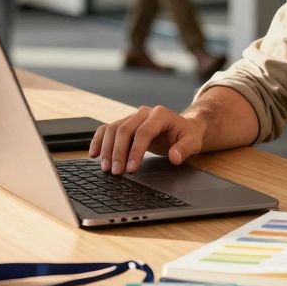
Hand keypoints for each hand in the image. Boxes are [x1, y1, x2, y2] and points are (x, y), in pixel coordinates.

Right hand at [88, 105, 205, 173]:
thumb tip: (175, 157)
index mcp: (160, 114)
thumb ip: (184, 149)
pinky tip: (94, 154)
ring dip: (107, 149)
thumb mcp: (193, 142)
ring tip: (106, 168)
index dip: (136, 151)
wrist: (183, 127)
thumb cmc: (187, 135)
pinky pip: (107, 129)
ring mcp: (132, 116)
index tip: (131, 168)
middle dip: (118, 152)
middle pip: (124, 130)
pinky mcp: (125, 123)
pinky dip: (98, 141)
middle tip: (116, 172)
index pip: (144, 132)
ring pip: (113, 129)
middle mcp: (144, 113)